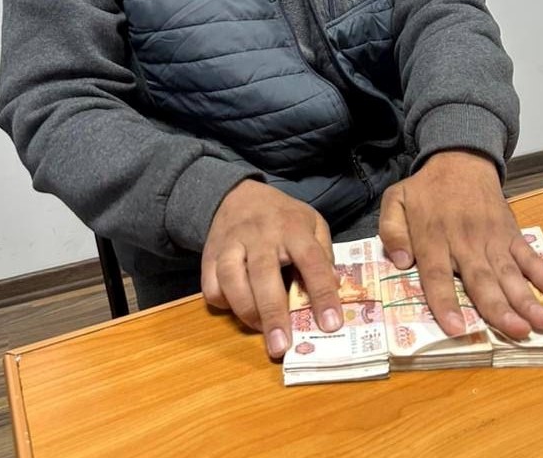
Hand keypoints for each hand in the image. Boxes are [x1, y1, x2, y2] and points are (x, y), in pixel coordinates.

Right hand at [201, 180, 341, 358]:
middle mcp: (260, 234)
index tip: (331, 324)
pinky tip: (238, 309)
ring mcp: (231, 244)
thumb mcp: (312, 222)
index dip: (322, 292)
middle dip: (273, 314)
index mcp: (292, 227)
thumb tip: (333, 288)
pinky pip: (210, 285)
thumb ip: (323, 252)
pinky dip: (223, 304)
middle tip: (282, 346)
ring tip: (261, 330)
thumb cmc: (283, 217)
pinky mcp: (210, 255)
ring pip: (231, 280)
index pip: (311, 260)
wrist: (239, 195)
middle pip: (264, 275)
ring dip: (245, 311)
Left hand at [379, 150, 542, 340]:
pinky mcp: (511, 234)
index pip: (437, 275)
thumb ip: (391, 230)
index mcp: (433, 237)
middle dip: (499, 308)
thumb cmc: (426, 189)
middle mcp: (465, 241)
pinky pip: (530, 258)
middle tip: (515, 332)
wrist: (461, 160)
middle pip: (481, 279)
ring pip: (510, 274)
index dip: (445, 302)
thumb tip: (401, 261)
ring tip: (542, 324)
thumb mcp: (395, 200)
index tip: (455, 328)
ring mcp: (492, 239)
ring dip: (527, 299)